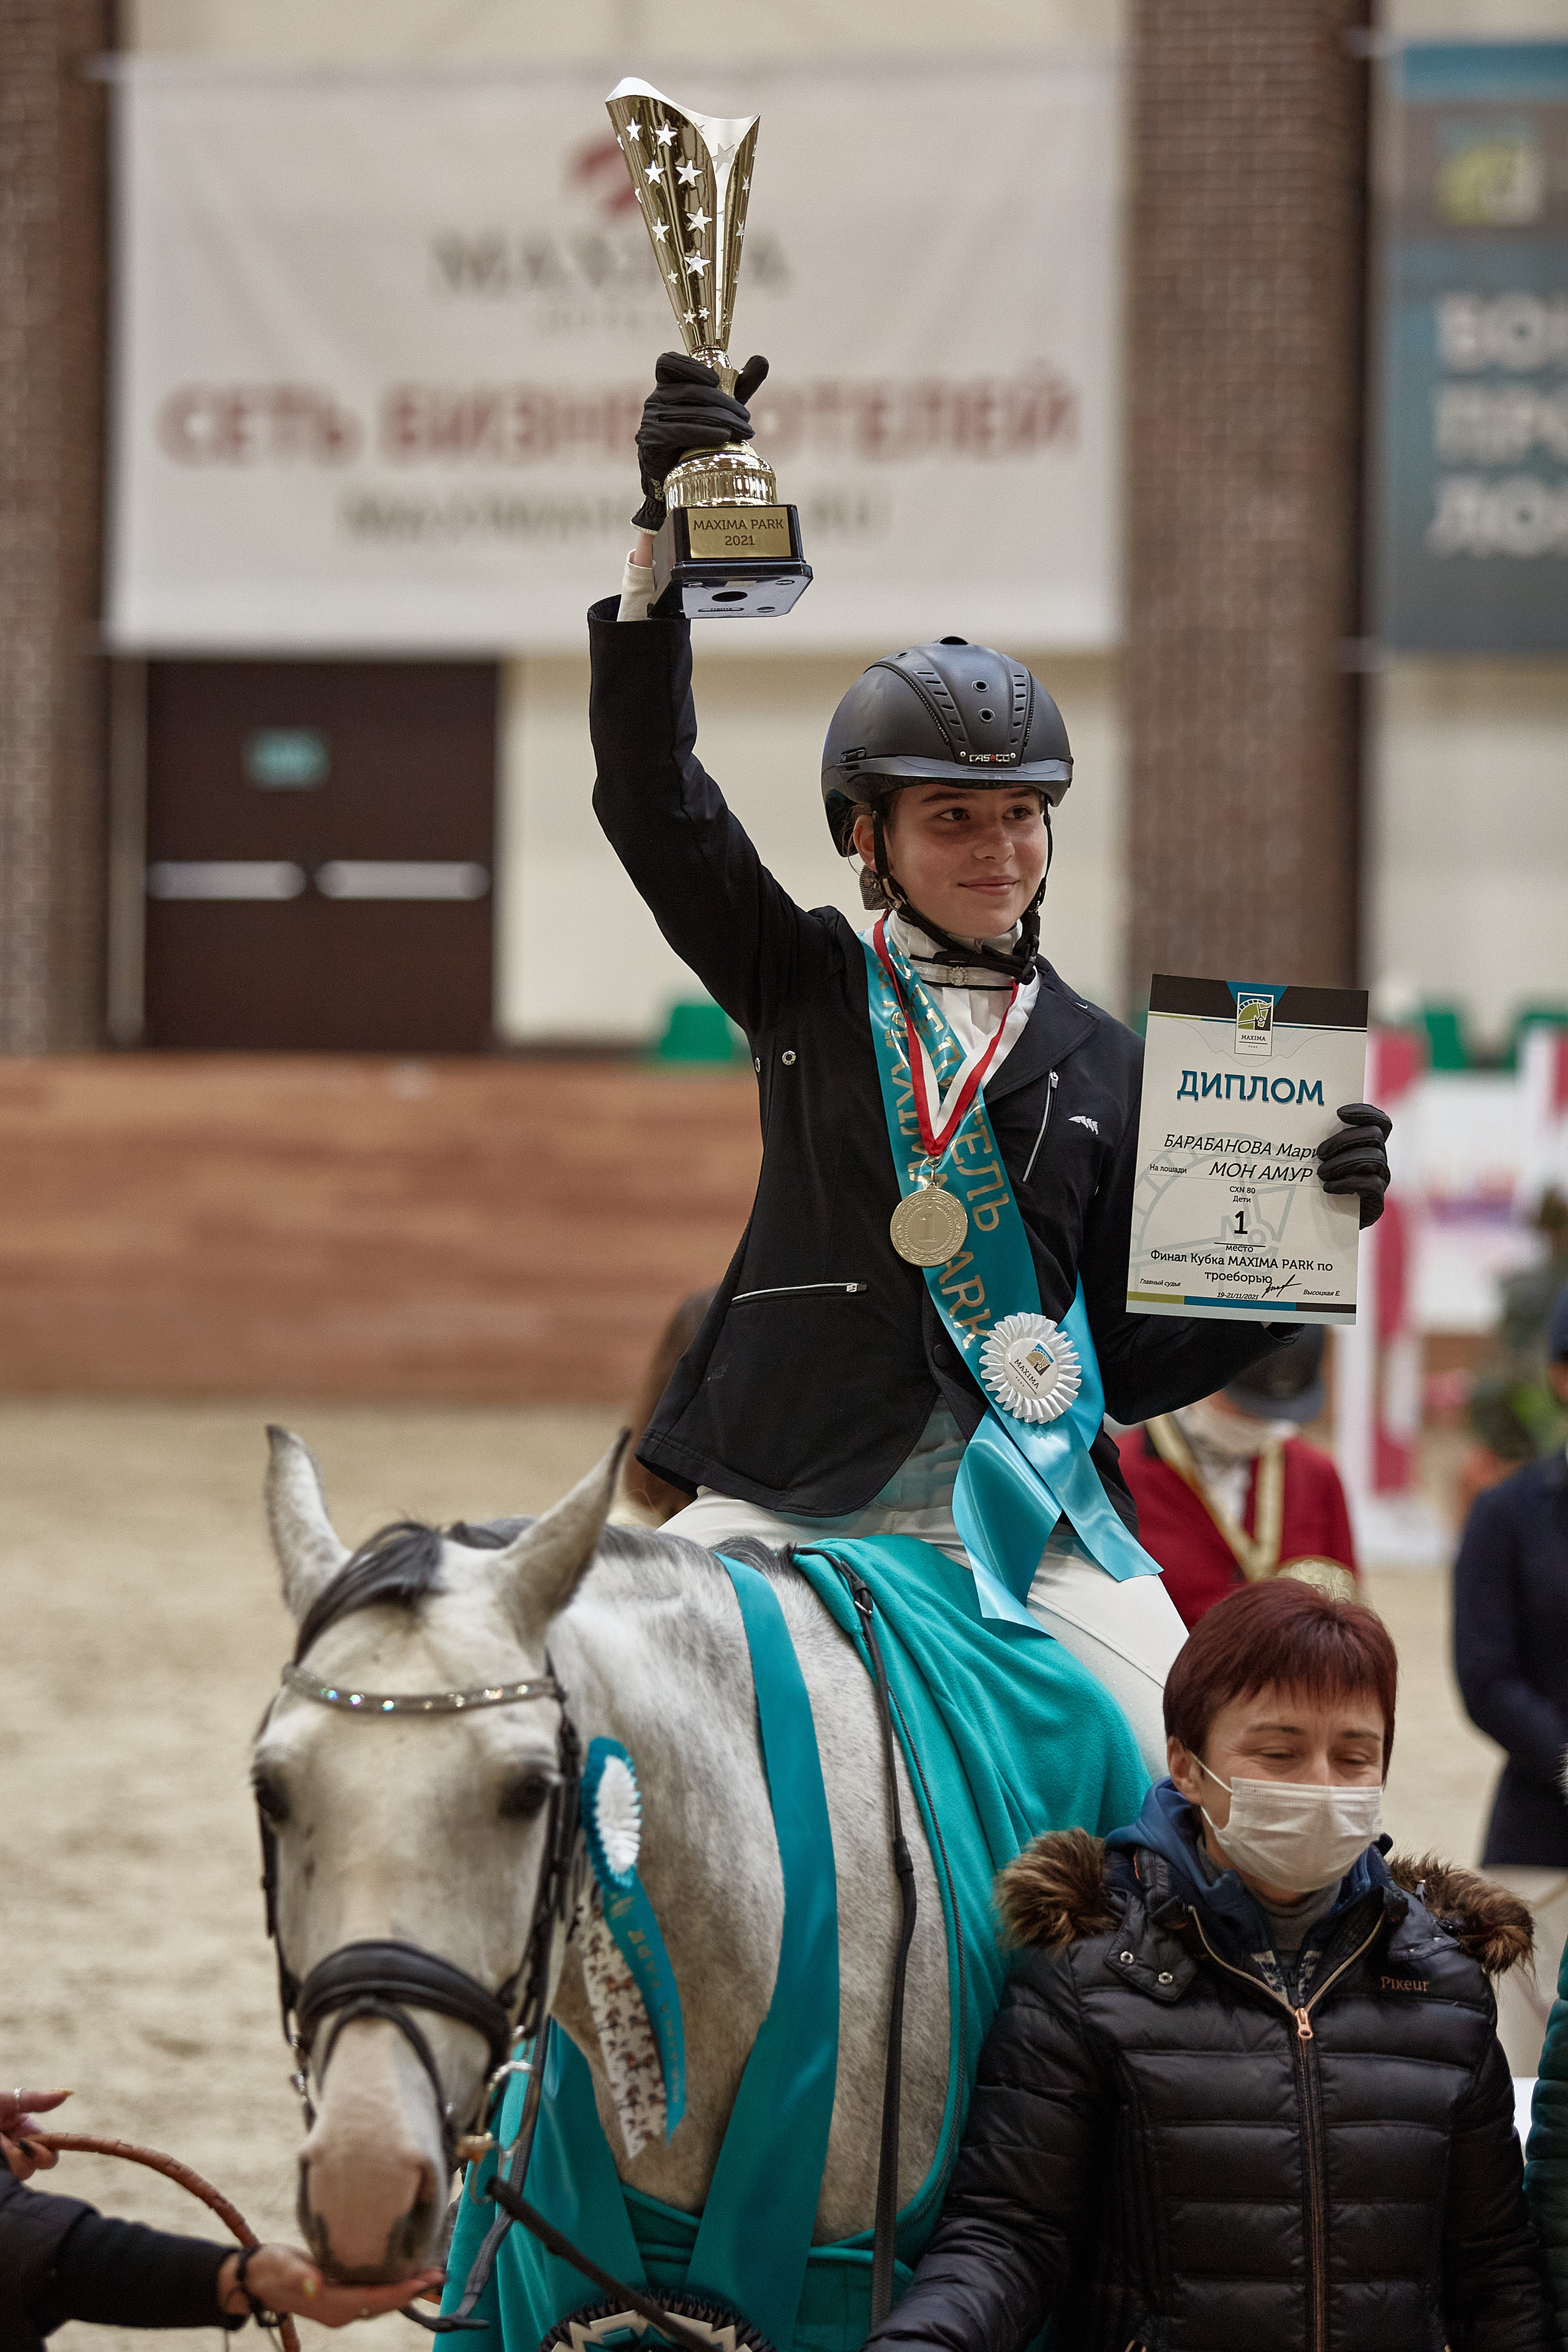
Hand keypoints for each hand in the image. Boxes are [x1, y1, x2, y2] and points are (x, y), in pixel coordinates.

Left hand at [1, 2087, 68, 2180]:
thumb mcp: (5, 2101)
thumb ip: (33, 2100)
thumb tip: (65, 2094)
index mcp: (26, 2133)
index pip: (49, 2151)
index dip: (45, 2152)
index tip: (29, 2145)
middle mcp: (18, 2151)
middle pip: (35, 2167)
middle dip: (24, 2158)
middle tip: (8, 2144)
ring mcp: (7, 2164)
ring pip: (19, 2174)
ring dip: (7, 2160)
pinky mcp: (1, 2174)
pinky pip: (7, 2178)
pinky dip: (3, 2170)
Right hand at [217, 2245, 443, 2327]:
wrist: (257, 2277)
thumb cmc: (270, 2268)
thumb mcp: (281, 2267)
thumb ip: (299, 2277)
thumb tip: (315, 2285)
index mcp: (330, 2305)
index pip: (375, 2299)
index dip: (402, 2290)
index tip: (426, 2279)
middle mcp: (340, 2311)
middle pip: (384, 2303)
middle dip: (412, 2290)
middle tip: (440, 2273)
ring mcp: (341, 2306)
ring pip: (381, 2301)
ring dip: (405, 2289)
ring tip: (430, 2273)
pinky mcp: (340, 2297)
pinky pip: (372, 2295)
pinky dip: (392, 2285)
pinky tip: (404, 2272)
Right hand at [633, 350, 768, 528]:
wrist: (677, 480)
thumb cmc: (699, 440)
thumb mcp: (721, 409)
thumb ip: (739, 385)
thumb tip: (762, 359)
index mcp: (667, 387)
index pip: (667, 363)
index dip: (689, 366)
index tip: (715, 379)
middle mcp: (655, 400)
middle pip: (690, 391)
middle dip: (724, 403)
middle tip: (747, 419)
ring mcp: (650, 420)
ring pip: (689, 411)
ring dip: (721, 420)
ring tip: (744, 431)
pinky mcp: (651, 441)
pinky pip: (680, 431)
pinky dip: (704, 432)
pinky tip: (723, 436)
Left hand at [1317, 1101, 1392, 1227]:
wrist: (1327, 1225)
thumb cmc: (1319, 1187)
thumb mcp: (1321, 1162)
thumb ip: (1324, 1145)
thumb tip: (1302, 1124)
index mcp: (1369, 1146)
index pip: (1380, 1121)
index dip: (1365, 1112)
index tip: (1339, 1113)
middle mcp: (1379, 1160)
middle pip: (1374, 1135)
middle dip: (1344, 1140)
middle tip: (1319, 1153)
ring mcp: (1381, 1180)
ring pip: (1373, 1158)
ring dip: (1343, 1163)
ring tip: (1321, 1173)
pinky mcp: (1376, 1201)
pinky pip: (1370, 1184)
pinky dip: (1347, 1183)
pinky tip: (1328, 1188)